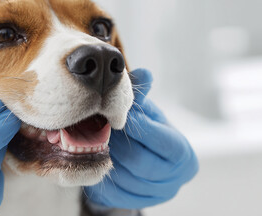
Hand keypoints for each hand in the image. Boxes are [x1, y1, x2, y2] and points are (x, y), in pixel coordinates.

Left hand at [84, 68, 198, 208]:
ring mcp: (154, 195)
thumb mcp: (148, 113)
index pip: (162, 141)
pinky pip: (112, 192)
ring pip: (122, 178)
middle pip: (139, 162)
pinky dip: (99, 175)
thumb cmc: (148, 131)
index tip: (120, 115)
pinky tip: (93, 159)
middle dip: (118, 143)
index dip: (139, 127)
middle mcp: (172, 179)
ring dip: (105, 158)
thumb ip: (142, 97)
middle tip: (99, 129)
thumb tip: (144, 73)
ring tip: (93, 141)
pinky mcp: (133, 203)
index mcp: (182, 154)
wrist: (149, 161)